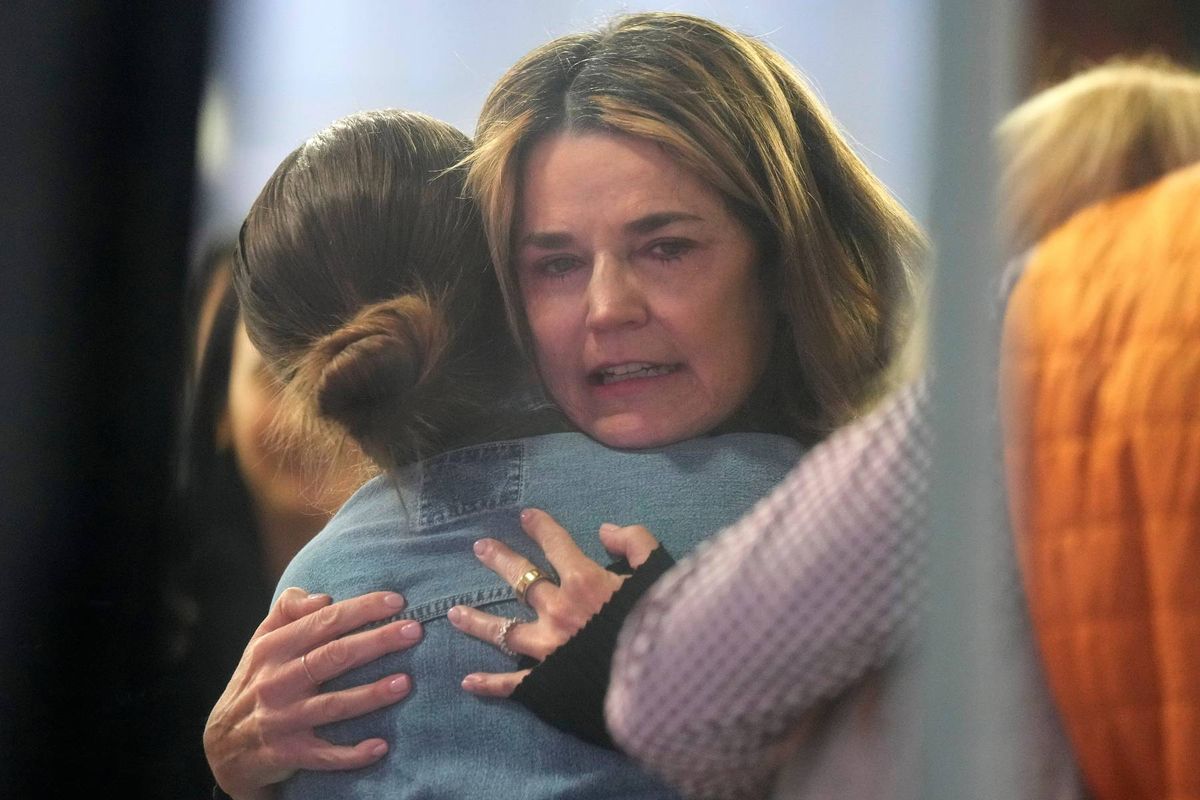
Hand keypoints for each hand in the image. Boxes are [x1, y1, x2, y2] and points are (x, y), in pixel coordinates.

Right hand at [204, 587, 422, 799]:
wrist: (225, 744)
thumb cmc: (258, 681)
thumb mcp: (262, 642)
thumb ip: (287, 610)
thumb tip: (323, 597)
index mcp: (272, 648)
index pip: (323, 621)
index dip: (361, 609)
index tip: (397, 601)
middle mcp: (276, 681)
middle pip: (333, 656)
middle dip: (377, 641)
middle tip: (415, 631)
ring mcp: (281, 719)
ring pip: (332, 705)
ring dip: (371, 695)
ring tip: (406, 682)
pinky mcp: (287, 753)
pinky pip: (324, 754)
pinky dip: (351, 753)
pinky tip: (381, 746)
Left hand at [447, 508, 658, 697]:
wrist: (658, 679)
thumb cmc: (660, 623)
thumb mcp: (659, 570)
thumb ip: (634, 542)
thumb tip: (606, 530)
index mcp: (584, 581)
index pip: (556, 544)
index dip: (541, 527)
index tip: (526, 516)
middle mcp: (558, 609)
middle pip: (521, 579)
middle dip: (500, 560)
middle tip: (480, 547)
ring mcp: (547, 647)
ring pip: (502, 630)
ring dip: (477, 620)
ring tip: (454, 612)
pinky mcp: (544, 681)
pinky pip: (511, 683)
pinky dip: (489, 684)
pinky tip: (467, 681)